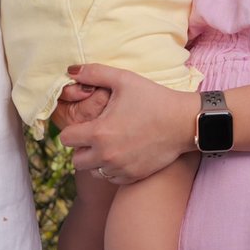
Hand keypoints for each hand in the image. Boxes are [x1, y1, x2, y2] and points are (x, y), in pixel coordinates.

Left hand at [56, 63, 196, 183]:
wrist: (184, 122)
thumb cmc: (154, 98)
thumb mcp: (124, 79)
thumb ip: (94, 73)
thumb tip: (71, 70)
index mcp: (99, 132)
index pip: (65, 139)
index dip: (72, 130)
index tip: (85, 125)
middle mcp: (106, 155)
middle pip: (76, 160)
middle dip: (81, 148)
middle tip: (96, 135)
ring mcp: (120, 168)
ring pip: (92, 171)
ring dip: (96, 160)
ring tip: (110, 145)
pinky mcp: (133, 176)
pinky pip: (111, 178)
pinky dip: (112, 169)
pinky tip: (122, 154)